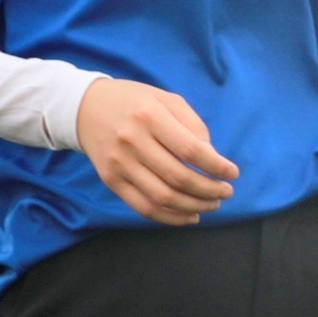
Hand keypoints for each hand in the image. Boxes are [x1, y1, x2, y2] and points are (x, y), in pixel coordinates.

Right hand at [76, 78, 237, 225]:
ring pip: (164, 198)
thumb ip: (192, 124)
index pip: (191, 150)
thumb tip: (212, 157)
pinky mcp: (112, 181)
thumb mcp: (165, 98)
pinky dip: (172, 218)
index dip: (217, 167)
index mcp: (150, 116)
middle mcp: (132, 141)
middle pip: (179, 178)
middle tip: (226, 192)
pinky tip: (191, 215)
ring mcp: (120, 164)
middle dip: (210, 190)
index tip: (232, 173)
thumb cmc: (134, 102)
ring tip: (212, 204)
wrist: (84, 107)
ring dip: (195, 206)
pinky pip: (145, 208)